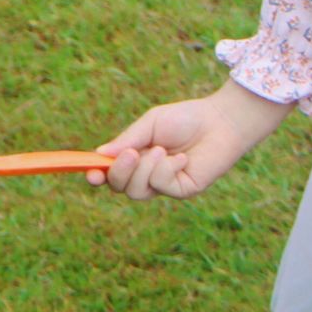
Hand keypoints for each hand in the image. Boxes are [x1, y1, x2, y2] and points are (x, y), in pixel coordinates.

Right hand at [85, 80, 294, 199]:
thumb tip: (99, 154)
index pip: (110, 174)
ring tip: (162, 150)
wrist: (221, 121)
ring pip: (138, 191)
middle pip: (120, 187)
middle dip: (120, 172)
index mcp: (135, 158)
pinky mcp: (182, 191)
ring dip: (145, 170)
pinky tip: (181, 158)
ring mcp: (164, 185)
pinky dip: (166, 170)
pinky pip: (162, 187)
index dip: (97, 176)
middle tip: (131, 153)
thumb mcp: (149, 125)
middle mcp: (147, 174)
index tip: (90, 173)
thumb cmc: (185, 119)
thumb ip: (126, 140)